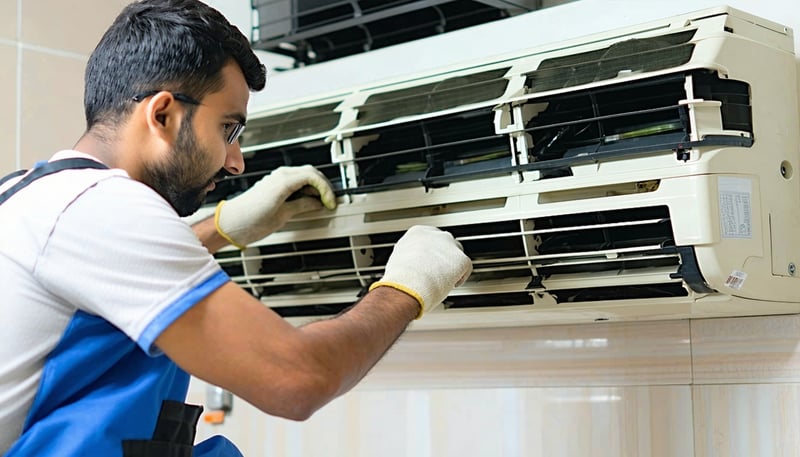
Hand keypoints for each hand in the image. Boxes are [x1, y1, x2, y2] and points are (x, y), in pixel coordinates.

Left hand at [215, 165, 336, 248]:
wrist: (230, 223)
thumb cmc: (249, 221)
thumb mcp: (282, 216)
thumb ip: (302, 205)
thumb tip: (317, 203)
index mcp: (283, 181)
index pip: (314, 177)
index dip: (326, 190)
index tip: (330, 202)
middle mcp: (279, 176)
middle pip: (311, 172)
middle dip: (323, 186)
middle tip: (329, 202)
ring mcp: (276, 179)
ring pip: (304, 175)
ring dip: (315, 187)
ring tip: (320, 203)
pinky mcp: (273, 185)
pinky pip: (295, 180)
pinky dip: (305, 188)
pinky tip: (307, 201)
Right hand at [369, 225, 471, 318]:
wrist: (408, 285)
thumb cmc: (400, 278)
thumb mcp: (398, 259)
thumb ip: (409, 257)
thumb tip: (410, 265)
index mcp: (417, 233)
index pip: (430, 238)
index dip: (430, 252)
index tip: (429, 262)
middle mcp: (435, 235)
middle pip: (445, 244)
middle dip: (443, 257)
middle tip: (437, 271)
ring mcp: (449, 246)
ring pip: (457, 255)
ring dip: (452, 266)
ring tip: (444, 280)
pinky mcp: (461, 259)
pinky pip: (465, 269)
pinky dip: (459, 278)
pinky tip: (450, 285)